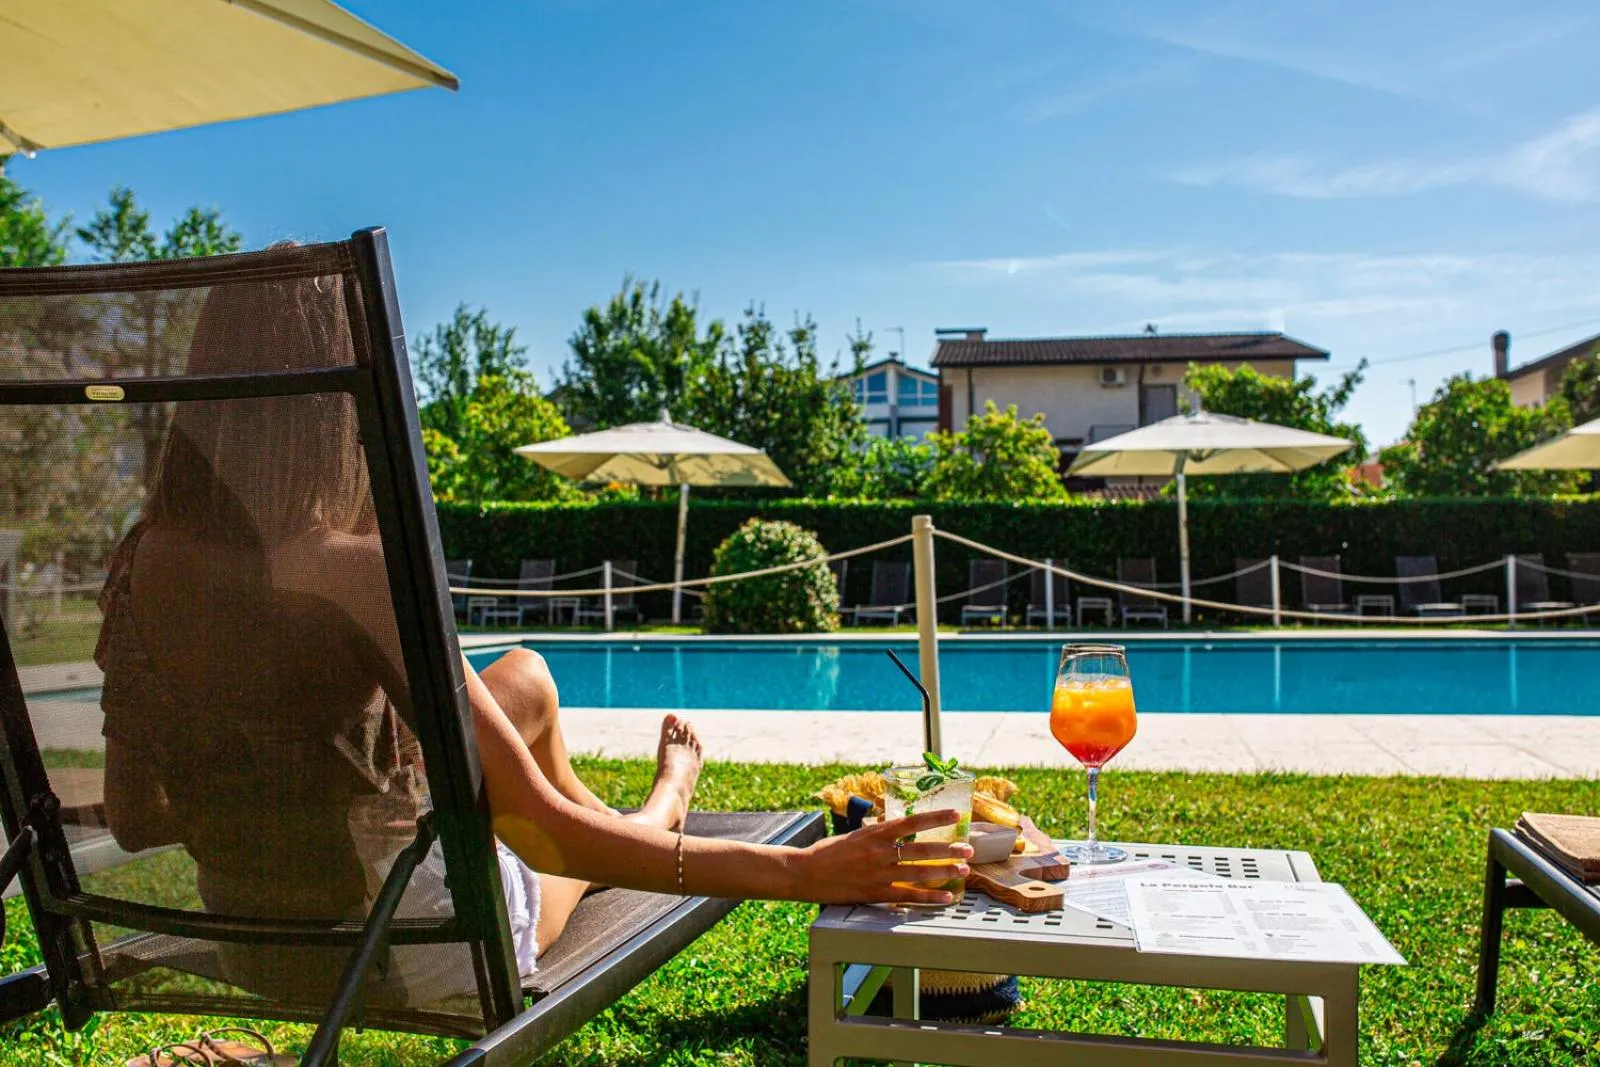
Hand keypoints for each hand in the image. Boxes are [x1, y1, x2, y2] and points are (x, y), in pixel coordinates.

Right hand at [790, 809, 972, 906]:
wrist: (805, 873)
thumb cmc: (827, 852)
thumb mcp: (853, 834)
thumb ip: (876, 829)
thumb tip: (891, 821)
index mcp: (874, 833)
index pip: (911, 822)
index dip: (935, 818)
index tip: (955, 815)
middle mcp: (880, 852)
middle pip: (921, 849)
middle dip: (948, 849)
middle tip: (967, 849)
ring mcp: (879, 874)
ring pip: (919, 872)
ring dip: (944, 871)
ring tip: (962, 870)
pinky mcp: (875, 893)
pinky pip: (908, 896)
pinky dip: (928, 897)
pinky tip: (944, 897)